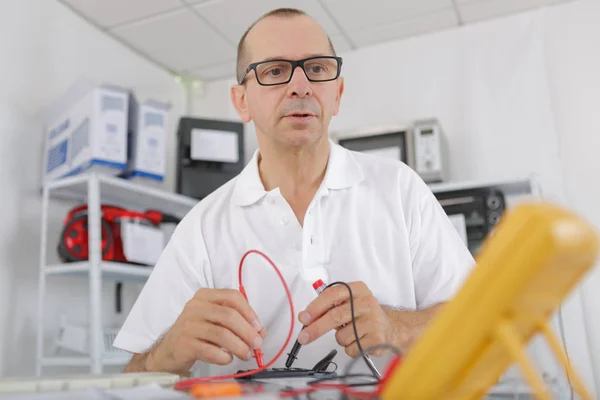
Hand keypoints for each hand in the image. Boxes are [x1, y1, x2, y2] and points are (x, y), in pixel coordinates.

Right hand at [147, 288, 265, 373]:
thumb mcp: (214, 318)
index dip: (249, 312)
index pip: (232, 296)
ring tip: (246, 355)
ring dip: (239, 347)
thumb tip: (260, 332)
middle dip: (247, 332)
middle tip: (257, 344)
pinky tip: (228, 358)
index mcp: (205, 296)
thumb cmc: (197, 332)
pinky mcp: (185, 344)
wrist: (169, 350)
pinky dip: (224, 357)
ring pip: (222, 334)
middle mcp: (195, 307)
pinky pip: (211, 351)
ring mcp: (188, 325)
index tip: (258, 327)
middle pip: (229, 316)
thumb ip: (236, 320)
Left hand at [296, 282, 392, 356]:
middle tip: (304, 337)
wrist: (390, 328)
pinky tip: (359, 341)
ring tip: (351, 333)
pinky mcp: (377, 338)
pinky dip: (350, 348)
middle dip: (316, 328)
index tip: (304, 318)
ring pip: (341, 336)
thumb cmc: (363, 315)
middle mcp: (367, 302)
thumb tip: (305, 317)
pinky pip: (351, 348)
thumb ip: (327, 307)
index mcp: (357, 289)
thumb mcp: (348, 303)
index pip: (332, 294)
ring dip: (340, 339)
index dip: (316, 306)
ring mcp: (373, 320)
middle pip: (335, 316)